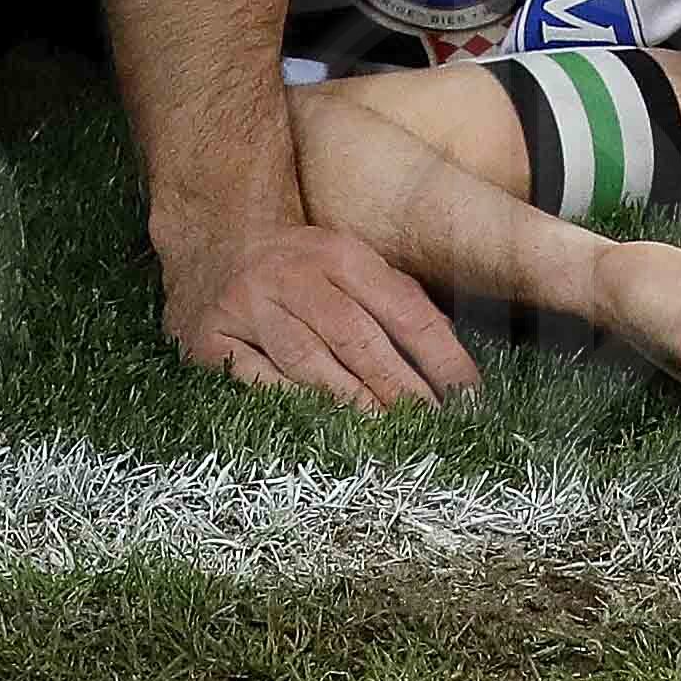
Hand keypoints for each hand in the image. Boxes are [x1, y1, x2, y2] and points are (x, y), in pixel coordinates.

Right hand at [164, 222, 480, 412]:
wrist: (211, 245)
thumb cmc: (299, 271)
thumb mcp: (348, 266)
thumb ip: (396, 303)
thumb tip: (452, 361)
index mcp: (338, 254)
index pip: (402, 308)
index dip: (440, 355)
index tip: (470, 398)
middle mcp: (292, 274)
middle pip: (356, 337)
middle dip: (400, 388)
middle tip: (431, 429)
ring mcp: (249, 306)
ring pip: (308, 361)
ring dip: (351, 403)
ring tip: (386, 436)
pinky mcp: (212, 339)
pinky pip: (258, 381)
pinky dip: (293, 406)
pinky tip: (321, 430)